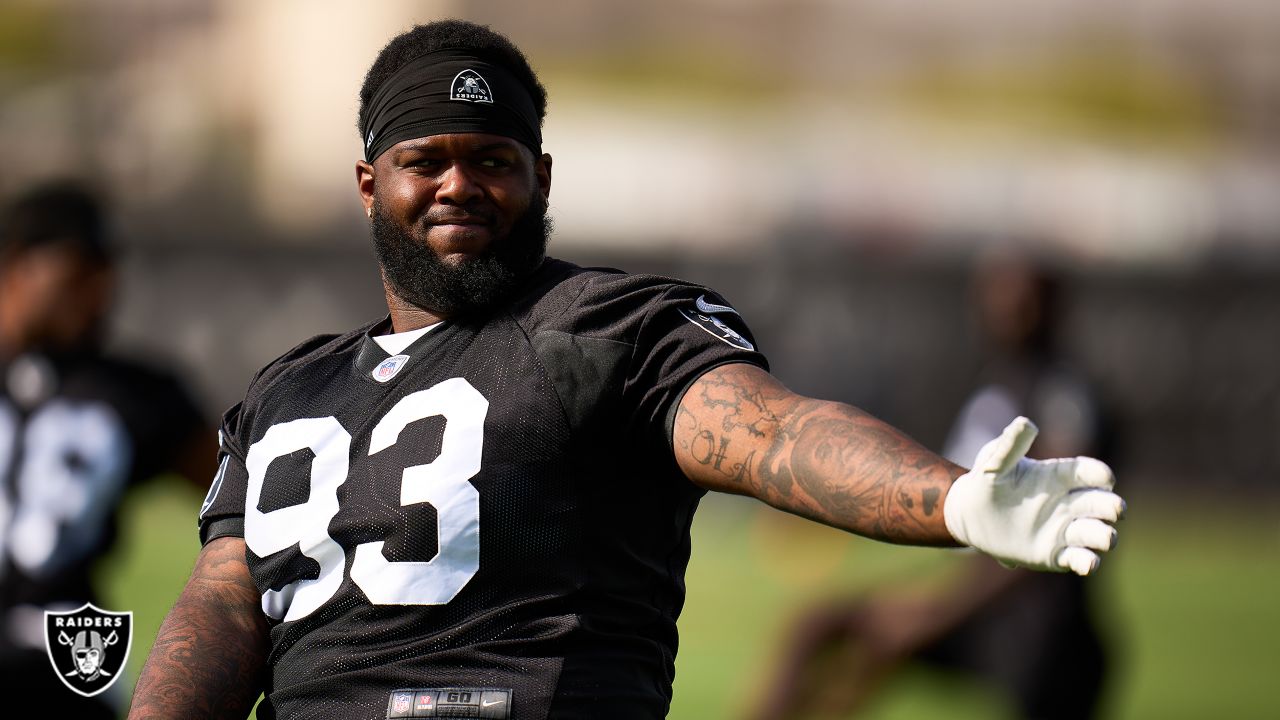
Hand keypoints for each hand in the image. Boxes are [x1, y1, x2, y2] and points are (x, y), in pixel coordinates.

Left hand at [943, 417, 1124, 574]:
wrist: (968, 515)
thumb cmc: (985, 481)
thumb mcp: (994, 461)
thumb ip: (1011, 445)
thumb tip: (1026, 422)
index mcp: (1059, 476)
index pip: (1089, 473)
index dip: (1100, 474)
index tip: (1105, 477)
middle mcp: (1069, 503)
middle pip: (1103, 503)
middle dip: (1112, 506)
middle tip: (1114, 509)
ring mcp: (1064, 529)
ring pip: (1098, 533)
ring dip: (1105, 536)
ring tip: (1105, 538)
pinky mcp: (1055, 554)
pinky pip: (1079, 559)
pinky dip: (1088, 562)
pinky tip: (1088, 563)